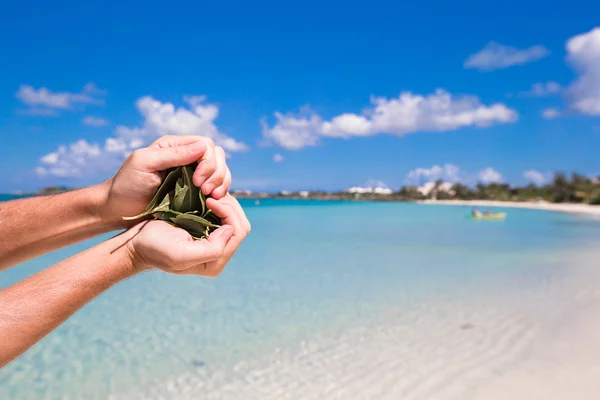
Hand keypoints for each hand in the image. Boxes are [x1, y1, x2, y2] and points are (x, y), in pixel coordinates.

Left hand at [101, 135, 231, 226]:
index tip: (197, 181)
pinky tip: (213, 201)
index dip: (208, 161)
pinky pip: (217, 187)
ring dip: (221, 182)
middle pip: (217, 156)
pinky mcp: (196, 192)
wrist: (120, 210)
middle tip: (205, 191)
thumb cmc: (127, 184)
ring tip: (211, 197)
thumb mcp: (145, 163)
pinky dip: (220, 192)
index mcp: (175, 146)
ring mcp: (193, 175)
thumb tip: (203, 146)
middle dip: (216, 172)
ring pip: (221, 171)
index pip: (206, 145)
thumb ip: (172, 154)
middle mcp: (187, 158)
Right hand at [126, 195, 250, 276]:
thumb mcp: (180, 254)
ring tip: (208, 194)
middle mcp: (219, 254)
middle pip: (240, 225)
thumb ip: (212, 249)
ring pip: (234, 217)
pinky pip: (223, 214)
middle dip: (229, 206)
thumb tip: (230, 231)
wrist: (137, 243)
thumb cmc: (155, 248)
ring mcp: (214, 241)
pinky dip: (219, 203)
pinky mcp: (207, 230)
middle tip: (211, 195)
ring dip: (225, 203)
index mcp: (215, 262)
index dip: (228, 213)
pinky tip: (206, 196)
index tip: (209, 200)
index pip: (237, 233)